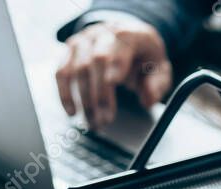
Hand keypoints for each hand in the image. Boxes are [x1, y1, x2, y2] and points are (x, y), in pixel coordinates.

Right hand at [56, 18, 171, 128]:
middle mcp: (103, 33)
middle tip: (104, 120)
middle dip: (99, 94)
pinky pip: (61, 73)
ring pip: (76, 69)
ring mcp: (83, 41)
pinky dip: (64, 95)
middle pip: (95, 60)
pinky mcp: (68, 52)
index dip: (115, 65)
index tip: (114, 85)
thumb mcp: (160, 69)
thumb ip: (158, 84)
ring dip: (83, 100)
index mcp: (129, 33)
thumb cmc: (142, 57)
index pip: (120, 44)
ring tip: (92, 123)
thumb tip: (148, 99)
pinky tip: (72, 112)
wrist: (125, 41)